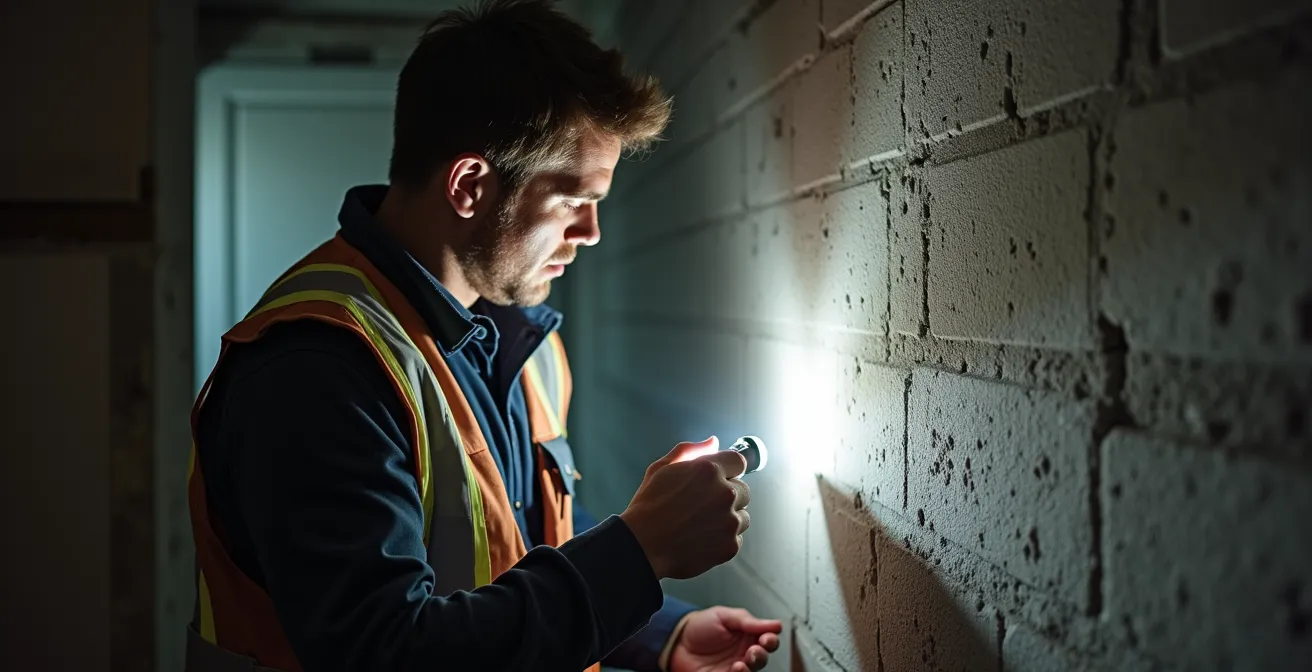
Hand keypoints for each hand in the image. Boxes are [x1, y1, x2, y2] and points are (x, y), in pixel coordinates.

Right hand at [620, 437, 750, 579]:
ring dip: (728, 518)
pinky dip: (723, 539)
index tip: (720, 479)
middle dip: (727, 495)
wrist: (642, 547)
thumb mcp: (661, 469)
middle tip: (702, 506)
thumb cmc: (648, 508)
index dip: (728, 470)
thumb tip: (713, 442)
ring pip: (742, 515)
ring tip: (700, 524)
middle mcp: (724, 493)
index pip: (738, 462)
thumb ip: (690, 451)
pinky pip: (736, 537)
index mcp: (709, 470)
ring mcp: (730, 520)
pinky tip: (701, 538)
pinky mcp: (730, 544)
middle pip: (743, 489)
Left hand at [669, 607, 782, 671]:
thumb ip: (748, 621)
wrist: (676, 641)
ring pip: (753, 670)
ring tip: (743, 660)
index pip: (767, 639)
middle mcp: (744, 652)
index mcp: (747, 635)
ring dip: (752, 665)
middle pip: (763, 657)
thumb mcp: (724, 616)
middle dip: (762, 654)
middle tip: (754, 649)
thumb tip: (775, 624)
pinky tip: (737, 667)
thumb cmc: (699, 627)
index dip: (771, 639)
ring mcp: (735, 667)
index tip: (767, 637)